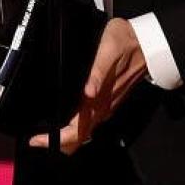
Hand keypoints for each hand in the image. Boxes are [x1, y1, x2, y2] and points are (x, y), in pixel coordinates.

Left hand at [29, 18, 148, 154]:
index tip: (37, 140)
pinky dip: (74, 127)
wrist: (148, 43)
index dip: (56, 140)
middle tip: (36, 139)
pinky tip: (65, 119)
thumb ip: (97, 72)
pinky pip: (89, 122)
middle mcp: (103, 107)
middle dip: (57, 142)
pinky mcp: (109, 100)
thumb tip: (88, 92)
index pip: (76, 131)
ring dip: (65, 135)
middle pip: (78, 136)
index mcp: (100, 99)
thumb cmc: (127, 42)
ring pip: (83, 131)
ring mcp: (106, 106)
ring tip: (46, 133)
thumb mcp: (109, 49)